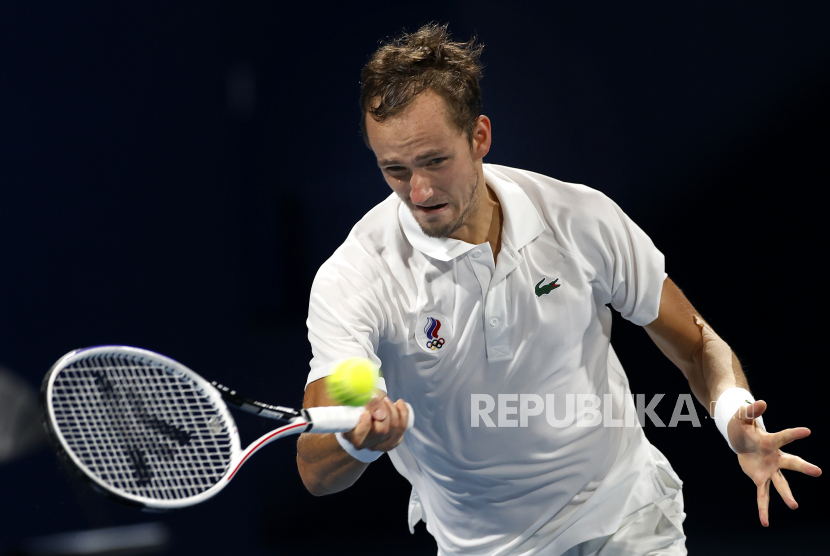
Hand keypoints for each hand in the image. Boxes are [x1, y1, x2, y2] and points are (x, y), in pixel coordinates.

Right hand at [343, 391, 409, 451]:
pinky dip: (404, 415)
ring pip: (394, 430)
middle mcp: (365, 443)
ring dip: (395, 411)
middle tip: (383, 399)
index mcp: (351, 435)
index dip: (365, 424)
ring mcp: (379, 444)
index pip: (359, 436)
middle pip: (382, 430)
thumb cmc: (356, 403)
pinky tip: (399, 404)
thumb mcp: (357, 398)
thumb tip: (381, 414)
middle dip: (386, 411)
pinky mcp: (390, 442)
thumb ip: (368, 403)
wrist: (361, 410)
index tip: (366, 412)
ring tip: (388, 400)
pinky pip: (402, 430)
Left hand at [729, 400, 821, 525]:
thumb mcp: (742, 417)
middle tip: (818, 471)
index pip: (783, 436)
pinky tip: (765, 522)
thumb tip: (762, 402)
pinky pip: (762, 496)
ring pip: (780, 483)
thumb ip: (751, 410)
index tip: (807, 431)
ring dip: (786, 494)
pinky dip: (763, 509)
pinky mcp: (760, 479)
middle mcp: (775, 458)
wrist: (739, 440)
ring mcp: (769, 470)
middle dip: (803, 467)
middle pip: (791, 463)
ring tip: (794, 506)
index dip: (794, 434)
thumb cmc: (743, 426)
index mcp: (771, 441)